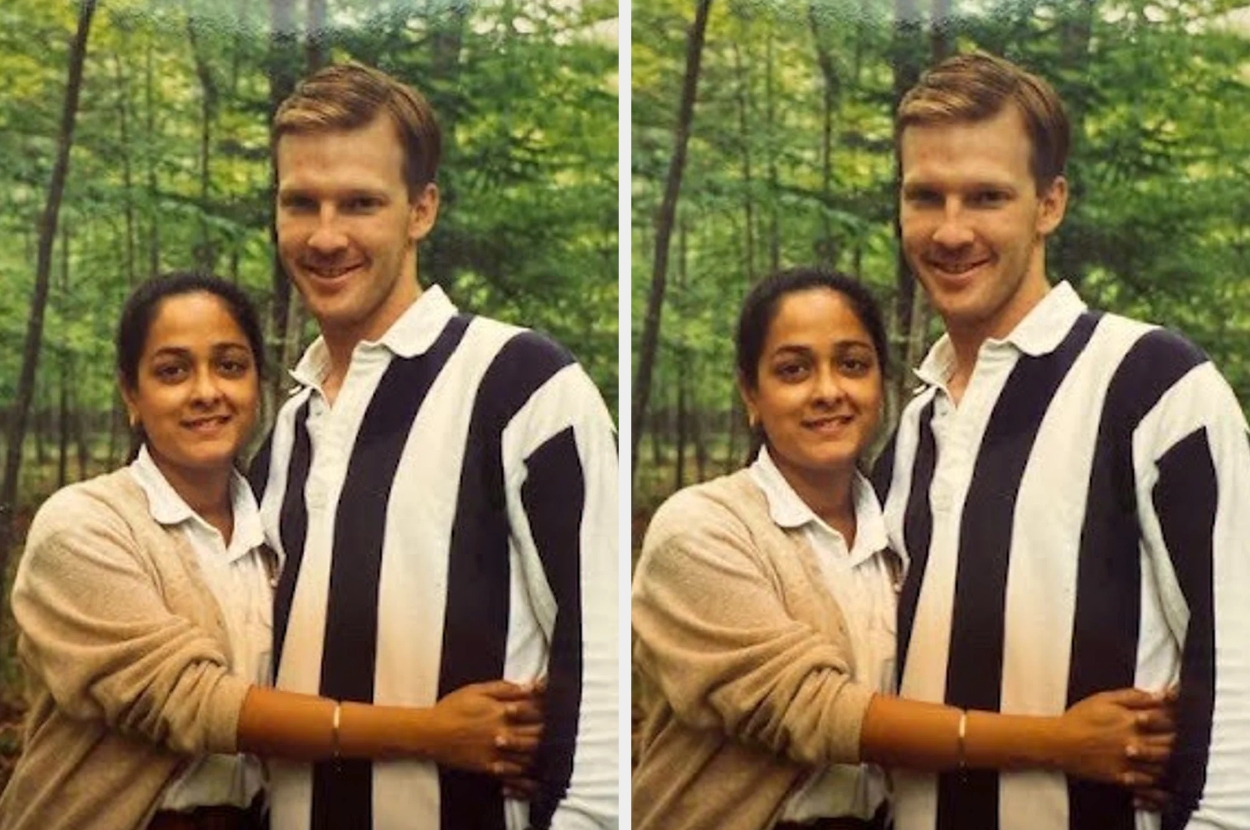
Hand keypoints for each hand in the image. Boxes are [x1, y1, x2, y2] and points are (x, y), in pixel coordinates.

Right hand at [427, 680, 544, 777]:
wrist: (431, 733)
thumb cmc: (452, 708)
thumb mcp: (477, 690)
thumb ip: (504, 688)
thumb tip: (528, 686)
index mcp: (502, 711)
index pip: (534, 711)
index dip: (548, 709)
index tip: (555, 707)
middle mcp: (503, 732)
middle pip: (536, 734)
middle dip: (549, 731)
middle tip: (557, 729)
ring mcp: (496, 751)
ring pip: (529, 754)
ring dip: (541, 751)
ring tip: (548, 748)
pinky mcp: (489, 766)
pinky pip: (513, 771)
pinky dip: (525, 770)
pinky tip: (531, 766)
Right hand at [1057, 688, 1174, 787]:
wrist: (1059, 742)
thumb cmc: (1080, 718)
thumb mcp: (1104, 699)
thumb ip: (1133, 696)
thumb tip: (1158, 695)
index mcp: (1132, 720)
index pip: (1166, 719)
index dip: (1177, 717)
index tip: (1179, 716)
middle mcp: (1135, 741)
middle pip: (1170, 743)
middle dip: (1179, 739)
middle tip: (1180, 737)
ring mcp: (1129, 761)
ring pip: (1163, 764)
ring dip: (1170, 759)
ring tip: (1171, 755)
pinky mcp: (1122, 776)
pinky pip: (1148, 782)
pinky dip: (1157, 779)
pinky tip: (1157, 773)